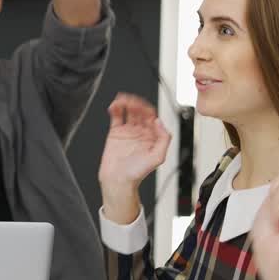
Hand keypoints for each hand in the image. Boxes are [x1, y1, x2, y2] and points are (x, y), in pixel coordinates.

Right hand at [98, 94, 170, 220]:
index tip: (143, 107)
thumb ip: (163, 139)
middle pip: (140, 111)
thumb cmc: (137, 173)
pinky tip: (114, 106)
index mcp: (152, 136)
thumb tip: (159, 122)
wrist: (118, 180)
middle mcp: (140, 132)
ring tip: (122, 100)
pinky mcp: (116, 132)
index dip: (148, 109)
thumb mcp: (158, 157)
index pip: (152, 117)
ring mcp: (128, 131)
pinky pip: (117, 116)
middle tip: (130, 101)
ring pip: (128, 111)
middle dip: (136, 103)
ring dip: (126, 103)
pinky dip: (116, 109)